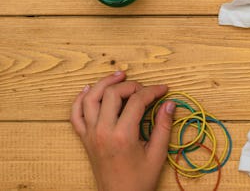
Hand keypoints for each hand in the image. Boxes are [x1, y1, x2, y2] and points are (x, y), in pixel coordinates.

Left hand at [70, 71, 174, 190]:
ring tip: (119, 75)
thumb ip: (163, 126)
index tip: (164, 90)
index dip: (153, 91)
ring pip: (90, 98)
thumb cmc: (139, 179)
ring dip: (104, 83)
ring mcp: (90, 134)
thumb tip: (169, 103)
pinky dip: (80, 99)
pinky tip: (89, 89)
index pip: (137, 100)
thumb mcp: (157, 154)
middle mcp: (102, 131)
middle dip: (131, 85)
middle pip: (112, 93)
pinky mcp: (84, 139)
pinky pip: (75, 114)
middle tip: (145, 89)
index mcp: (122, 135)